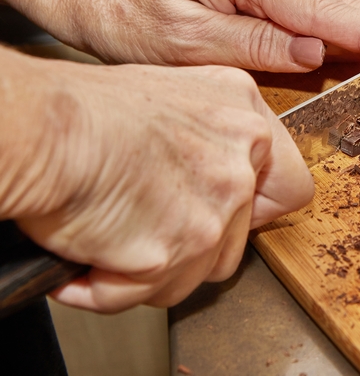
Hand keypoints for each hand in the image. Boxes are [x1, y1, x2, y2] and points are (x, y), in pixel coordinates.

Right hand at [7, 56, 311, 312]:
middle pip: (242, 238)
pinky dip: (114, 287)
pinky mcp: (178, 248)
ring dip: (158, 268)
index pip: (290, 187)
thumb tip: (218, 172)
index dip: (257, 208)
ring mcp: (215, 208)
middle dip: (196, 243)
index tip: (224, 212)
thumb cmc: (86, 110)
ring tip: (115, 241)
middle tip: (155, 227)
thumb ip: (213, 134)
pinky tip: (90, 263)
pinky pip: (153, 291)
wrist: (42, 130)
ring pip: (202, 271)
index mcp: (244, 118)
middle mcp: (241, 162)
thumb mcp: (174, 96)